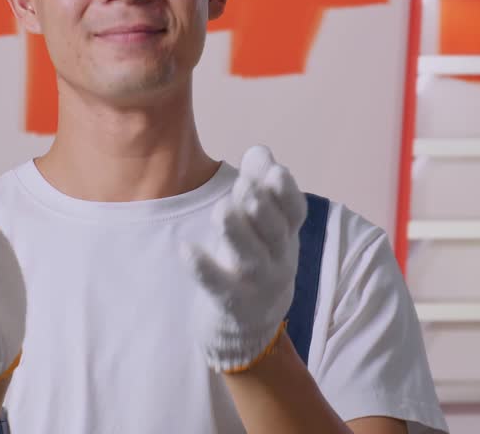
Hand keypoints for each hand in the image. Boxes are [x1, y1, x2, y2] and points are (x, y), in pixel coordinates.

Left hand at [184, 146, 307, 372]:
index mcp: (285, 236)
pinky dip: (203, 268)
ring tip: (221, 211)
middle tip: (244, 187)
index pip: (294, 213)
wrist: (251, 328)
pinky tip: (185, 249)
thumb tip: (260, 151)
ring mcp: (256, 285)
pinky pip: (218, 287)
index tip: (274, 171)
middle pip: (274, 233)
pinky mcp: (231, 304)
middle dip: (261, 209)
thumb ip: (260, 185)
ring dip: (237, 234)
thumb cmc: (255, 258)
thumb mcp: (262, 225)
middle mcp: (278, 260)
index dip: (286, 192)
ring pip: (250, 259)